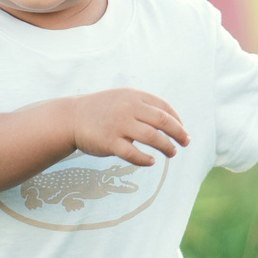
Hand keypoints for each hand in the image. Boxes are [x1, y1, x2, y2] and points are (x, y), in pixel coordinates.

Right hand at [69, 89, 190, 165]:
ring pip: (152, 138)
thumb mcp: (123, 98)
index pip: (164, 107)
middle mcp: (128, 108)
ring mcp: (119, 125)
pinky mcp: (109, 142)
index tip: (182, 131)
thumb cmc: (103, 110)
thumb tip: (173, 121)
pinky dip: (146, 159)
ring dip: (167, 147)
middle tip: (185, 142)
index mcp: (134, 96)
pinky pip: (133, 154)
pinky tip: (151, 161)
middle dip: (178, 134)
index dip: (178, 120)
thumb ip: (144, 106)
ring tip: (172, 153)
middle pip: (163, 122)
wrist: (72, 117)